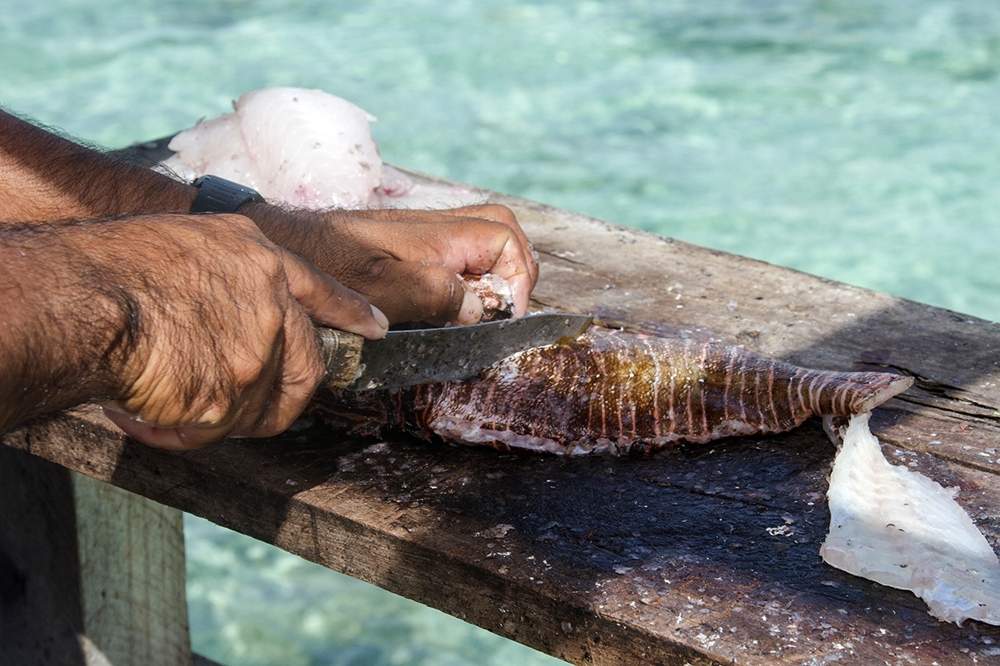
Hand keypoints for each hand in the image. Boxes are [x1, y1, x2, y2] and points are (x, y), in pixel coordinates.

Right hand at [0, 213, 386, 449]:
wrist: (89, 302)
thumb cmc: (116, 266)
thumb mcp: (191, 241)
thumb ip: (230, 271)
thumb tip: (233, 301)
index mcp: (261, 262)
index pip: (321, 290)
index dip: (350, 311)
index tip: (376, 328)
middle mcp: (272, 308)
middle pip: (306, 367)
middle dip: (285, 393)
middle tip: (241, 400)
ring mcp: (256, 356)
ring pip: (254, 407)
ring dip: (210, 412)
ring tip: (159, 393)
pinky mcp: (231, 400)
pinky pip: (211, 433)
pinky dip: (173, 430)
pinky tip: (139, 409)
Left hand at [250, 204, 538, 325]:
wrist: (279, 245)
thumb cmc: (326, 267)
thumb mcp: (384, 289)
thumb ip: (436, 294)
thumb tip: (480, 307)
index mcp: (437, 234)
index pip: (504, 238)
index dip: (518, 276)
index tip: (504, 315)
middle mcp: (434, 228)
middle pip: (500, 230)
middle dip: (515, 267)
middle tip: (503, 309)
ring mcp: (420, 236)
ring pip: (479, 240)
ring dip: (491, 272)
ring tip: (481, 311)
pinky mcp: (404, 248)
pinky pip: (454, 253)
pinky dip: (466, 275)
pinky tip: (449, 306)